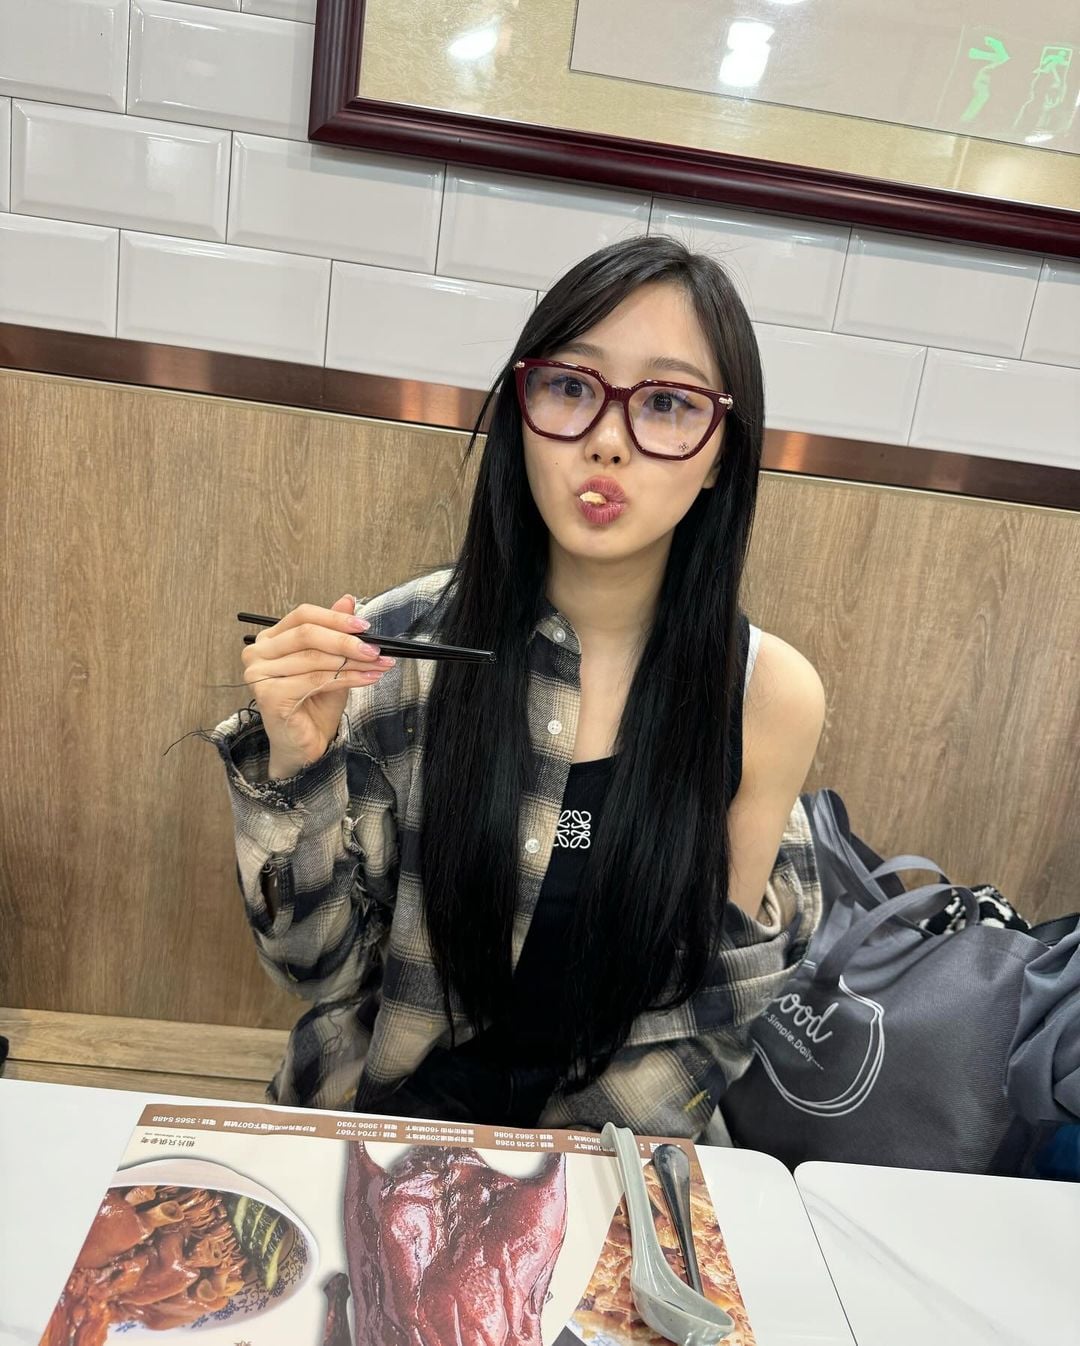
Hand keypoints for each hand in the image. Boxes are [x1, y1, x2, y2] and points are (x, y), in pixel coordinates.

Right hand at [241, 594, 394, 778]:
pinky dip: (348, 678)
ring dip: (353, 661)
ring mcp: (259, 675)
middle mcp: (258, 654)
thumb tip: (348, 600)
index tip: (365, 626)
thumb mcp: (331, 663)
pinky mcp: (269, 696)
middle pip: (307, 635)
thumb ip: (335, 633)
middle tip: (375, 648)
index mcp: (270, 640)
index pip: (302, 616)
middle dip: (346, 641)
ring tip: (379, 664)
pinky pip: (316, 680)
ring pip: (315, 659)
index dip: (335, 618)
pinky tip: (368, 678)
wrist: (305, 745)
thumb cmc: (314, 704)